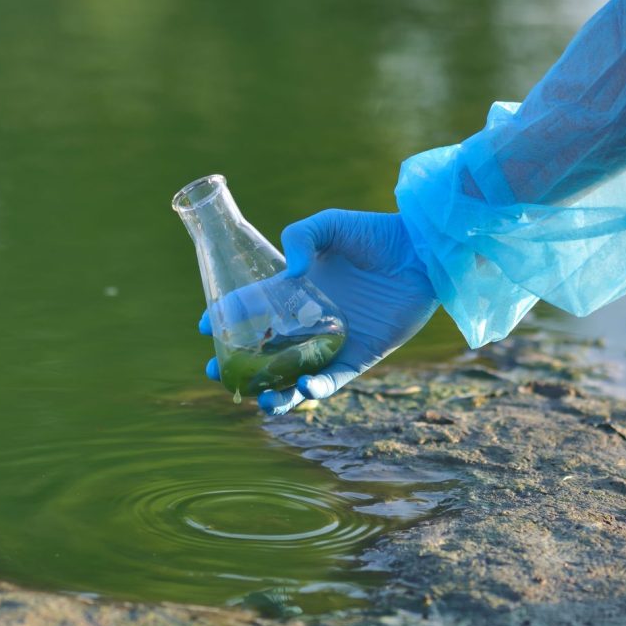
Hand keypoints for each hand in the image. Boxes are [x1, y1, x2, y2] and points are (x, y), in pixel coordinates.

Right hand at [200, 210, 438, 414]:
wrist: (421, 251)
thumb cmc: (375, 233)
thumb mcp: (328, 225)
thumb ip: (300, 237)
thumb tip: (290, 276)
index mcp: (294, 291)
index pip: (251, 308)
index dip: (225, 318)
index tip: (204, 327)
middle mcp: (308, 321)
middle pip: (264, 352)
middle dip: (238, 366)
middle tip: (216, 372)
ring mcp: (332, 342)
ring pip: (294, 377)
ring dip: (276, 392)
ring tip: (259, 401)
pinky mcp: (360, 356)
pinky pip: (335, 381)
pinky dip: (317, 390)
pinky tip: (303, 388)